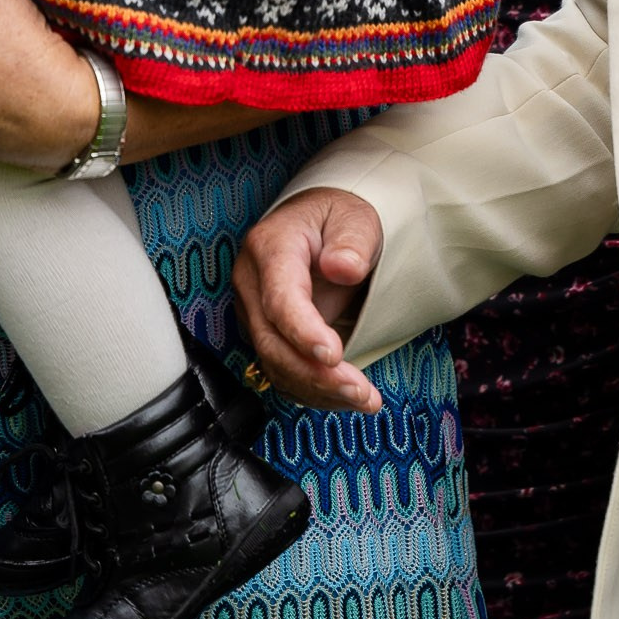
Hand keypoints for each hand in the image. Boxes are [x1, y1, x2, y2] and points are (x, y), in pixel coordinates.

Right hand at [232, 188, 384, 412]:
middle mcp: (253, 283)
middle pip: (272, 341)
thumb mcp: (355, 218)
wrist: (320, 223)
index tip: (334, 355)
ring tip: (364, 400)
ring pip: (274, 364)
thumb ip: (352, 242)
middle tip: (361, 391)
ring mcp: (255, 311)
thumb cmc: (339, 218)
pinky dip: (313, 391)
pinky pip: (282, 371)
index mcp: (271, 248)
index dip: (303, 332)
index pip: (279, 299)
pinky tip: (346, 398)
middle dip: (316, 374)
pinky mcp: (267, 333)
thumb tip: (344, 268)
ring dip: (317, 390)